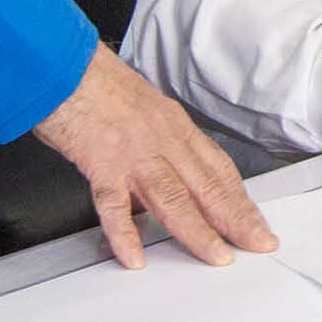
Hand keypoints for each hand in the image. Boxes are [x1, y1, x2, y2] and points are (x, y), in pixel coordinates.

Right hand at [31, 45, 278, 268]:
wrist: (65, 65)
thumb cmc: (97, 83)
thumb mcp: (143, 107)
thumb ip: (158, 143)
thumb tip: (165, 177)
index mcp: (174, 126)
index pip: (218, 168)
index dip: (240, 198)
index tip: (255, 221)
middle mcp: (162, 140)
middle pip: (206, 185)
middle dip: (236, 219)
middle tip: (257, 243)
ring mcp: (133, 153)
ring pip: (173, 198)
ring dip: (198, 232)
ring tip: (216, 256)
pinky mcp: (101, 163)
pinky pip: (114, 205)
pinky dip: (124, 234)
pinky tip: (134, 256)